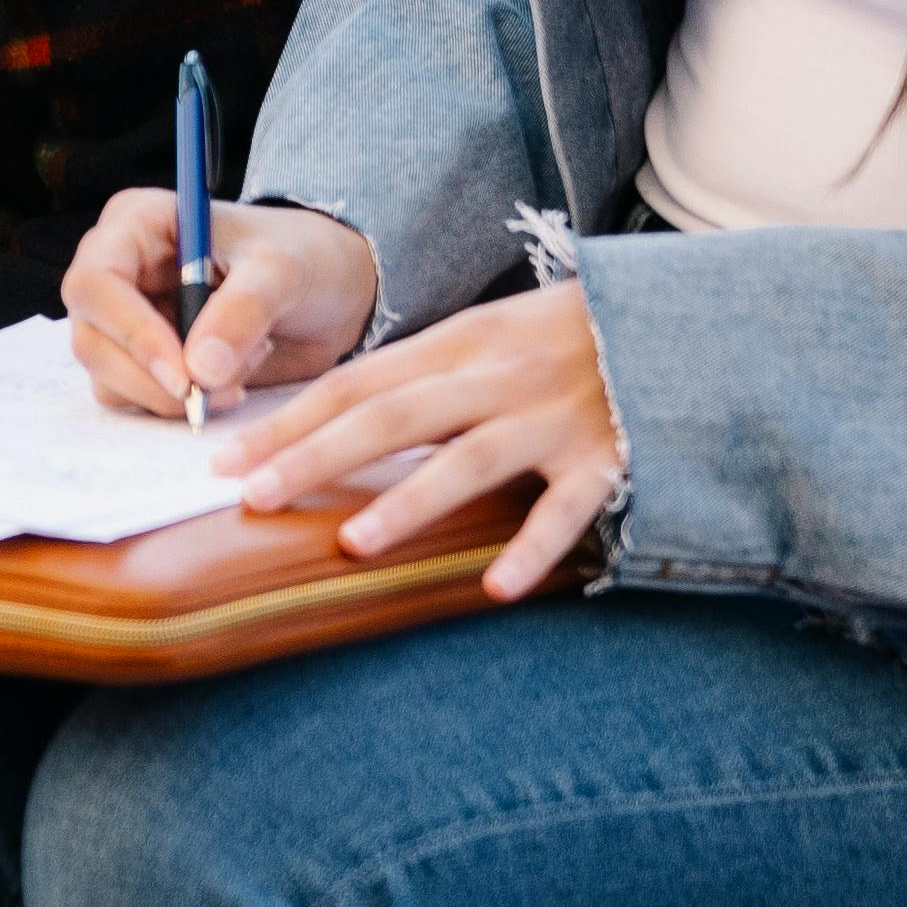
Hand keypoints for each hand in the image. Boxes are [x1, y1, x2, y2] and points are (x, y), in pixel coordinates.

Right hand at [66, 190, 380, 420]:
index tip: (184, 373)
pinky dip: (177, 405)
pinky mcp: (141, 360)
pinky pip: (134, 398)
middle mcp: (117, 270)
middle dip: (153, 377)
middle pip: (92, 339)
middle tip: (216, 392)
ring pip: (108, 377)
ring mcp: (124, 319)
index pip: (97, 282)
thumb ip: (244, 310)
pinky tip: (230, 384)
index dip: (131, 332)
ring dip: (171, 394)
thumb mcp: (284, 270)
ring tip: (239, 374)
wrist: (329, 290)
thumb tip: (199, 371)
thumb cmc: (302, 257)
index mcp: (136, 224)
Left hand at [235, 280, 622, 602]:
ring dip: (410, 499)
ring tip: (354, 542)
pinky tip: (496, 588)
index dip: (291, 421)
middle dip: (318, 455)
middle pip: (394, 416)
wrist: (678, 318)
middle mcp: (498, 376)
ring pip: (470, 458)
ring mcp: (553, 417)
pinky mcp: (608, 456)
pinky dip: (533, 546)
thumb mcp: (490, 336)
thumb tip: (331, 422)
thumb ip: (422, 376)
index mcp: (461, 342)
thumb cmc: (568, 336)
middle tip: (253, 495)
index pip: (359, 383)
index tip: (227, 458)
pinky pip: (566, 508)